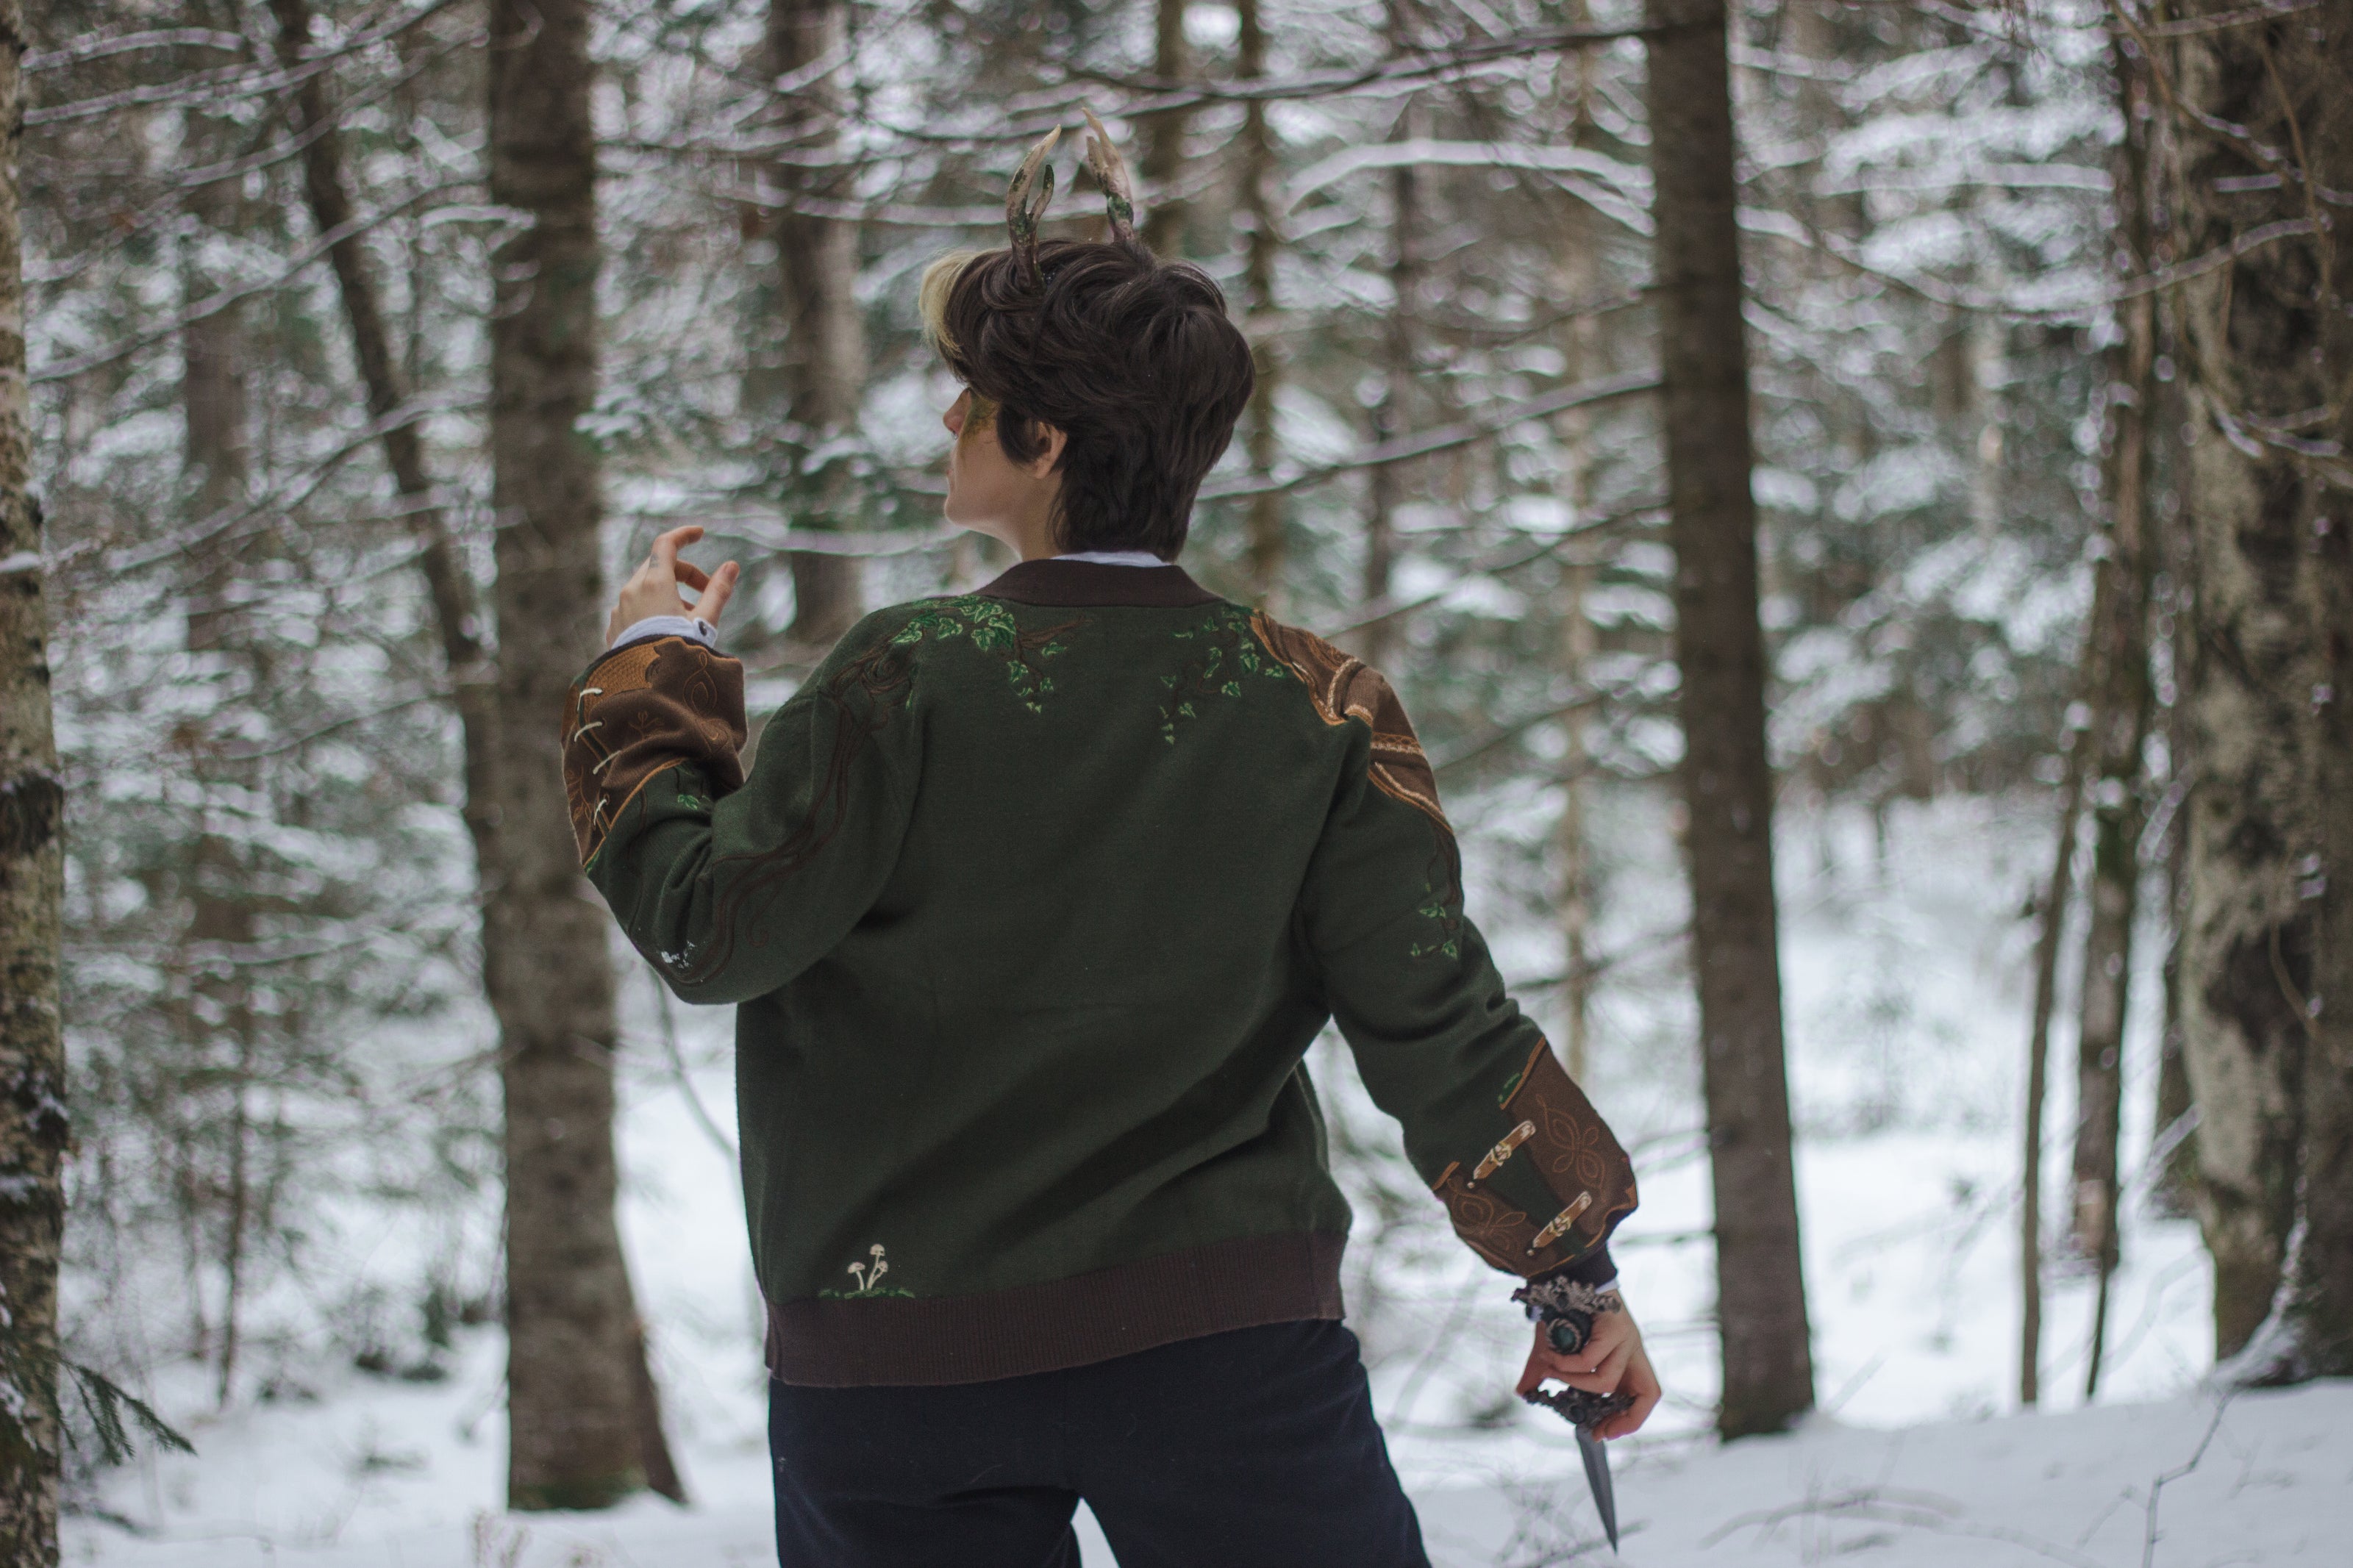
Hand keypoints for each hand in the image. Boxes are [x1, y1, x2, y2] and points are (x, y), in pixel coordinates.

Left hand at [606, 525, 739, 644]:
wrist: (648, 690)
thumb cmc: (680, 653)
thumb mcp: (705, 621)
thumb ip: (718, 591)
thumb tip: (732, 566)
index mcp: (654, 583)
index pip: (666, 544)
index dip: (684, 535)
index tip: (700, 534)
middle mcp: (631, 590)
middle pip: (657, 566)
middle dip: (683, 573)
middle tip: (705, 592)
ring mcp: (619, 609)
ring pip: (644, 587)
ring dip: (668, 593)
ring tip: (687, 619)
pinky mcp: (614, 627)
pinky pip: (633, 607)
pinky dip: (651, 608)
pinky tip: (665, 631)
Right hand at [1515, 1290, 1660, 1439]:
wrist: (1563, 1274)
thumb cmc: (1562, 1311)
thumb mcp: (1554, 1349)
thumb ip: (1543, 1372)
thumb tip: (1522, 1391)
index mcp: (1626, 1357)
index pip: (1646, 1395)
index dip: (1632, 1419)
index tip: (1605, 1432)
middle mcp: (1632, 1348)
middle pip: (1648, 1393)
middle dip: (1624, 1417)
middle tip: (1596, 1427)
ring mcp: (1626, 1337)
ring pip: (1607, 1381)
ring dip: (1573, 1380)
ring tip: (1550, 1368)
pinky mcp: (1615, 1327)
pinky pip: (1590, 1359)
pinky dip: (1566, 1364)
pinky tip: (1550, 1356)